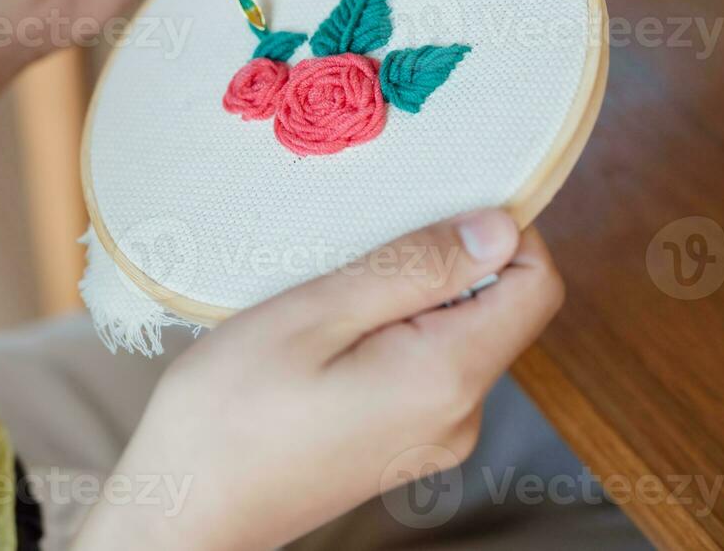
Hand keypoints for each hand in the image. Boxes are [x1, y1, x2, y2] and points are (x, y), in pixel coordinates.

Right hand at [76, 209, 564, 550]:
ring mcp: (433, 436)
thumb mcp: (315, 314)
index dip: (500, 232)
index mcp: (447, 377)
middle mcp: (460, 415)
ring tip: (332, 295)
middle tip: (359, 252)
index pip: (537, 284)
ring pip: (457, 335)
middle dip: (443, 263)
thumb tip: (499, 228)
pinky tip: (328, 337)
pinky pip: (427, 368)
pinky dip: (393, 335)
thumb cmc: (230, 414)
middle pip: (498, 308)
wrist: (186, 512)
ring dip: (410, 299)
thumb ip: (414, 269)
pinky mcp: (404, 445)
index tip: (431, 210)